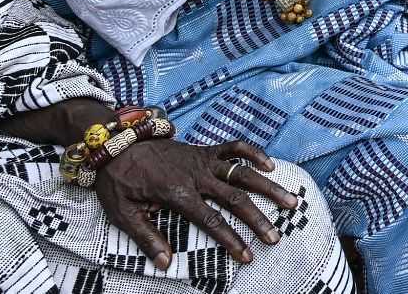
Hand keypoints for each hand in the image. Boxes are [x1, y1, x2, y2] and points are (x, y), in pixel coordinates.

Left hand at [96, 138, 296, 269]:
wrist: (117, 144)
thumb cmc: (119, 182)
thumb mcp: (123, 214)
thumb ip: (146, 237)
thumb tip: (165, 262)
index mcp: (177, 193)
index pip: (211, 221)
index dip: (231, 240)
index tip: (246, 256)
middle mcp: (196, 176)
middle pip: (235, 199)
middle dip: (257, 219)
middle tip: (275, 237)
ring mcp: (203, 160)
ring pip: (242, 173)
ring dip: (267, 187)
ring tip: (290, 200)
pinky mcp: (204, 150)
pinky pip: (234, 147)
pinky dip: (254, 153)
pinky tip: (269, 166)